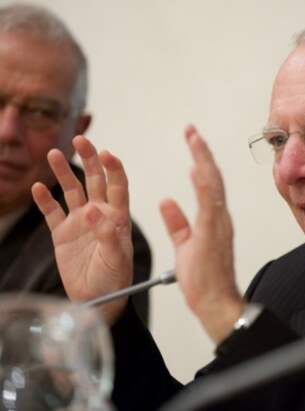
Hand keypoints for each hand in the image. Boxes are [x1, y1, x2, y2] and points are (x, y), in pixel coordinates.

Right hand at [31, 136, 132, 323]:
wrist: (98, 300)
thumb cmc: (115, 279)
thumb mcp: (117, 258)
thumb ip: (106, 234)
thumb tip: (90, 211)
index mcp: (118, 216)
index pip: (118, 185)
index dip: (114, 168)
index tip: (107, 153)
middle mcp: (99, 214)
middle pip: (95, 180)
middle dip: (90, 159)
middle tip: (81, 140)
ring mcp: (79, 222)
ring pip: (71, 190)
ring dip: (64, 172)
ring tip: (55, 154)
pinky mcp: (62, 234)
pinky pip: (52, 212)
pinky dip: (44, 200)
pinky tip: (38, 188)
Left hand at [160, 126, 242, 343]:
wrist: (217, 304)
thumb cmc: (205, 281)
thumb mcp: (185, 246)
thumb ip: (177, 223)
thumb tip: (166, 202)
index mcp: (213, 220)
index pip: (207, 184)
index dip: (200, 160)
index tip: (192, 141)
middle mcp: (220, 218)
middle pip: (212, 178)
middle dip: (202, 152)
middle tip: (191, 131)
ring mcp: (218, 226)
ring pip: (213, 185)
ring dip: (203, 160)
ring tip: (194, 138)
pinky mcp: (212, 236)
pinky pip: (209, 205)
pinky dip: (203, 186)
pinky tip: (195, 169)